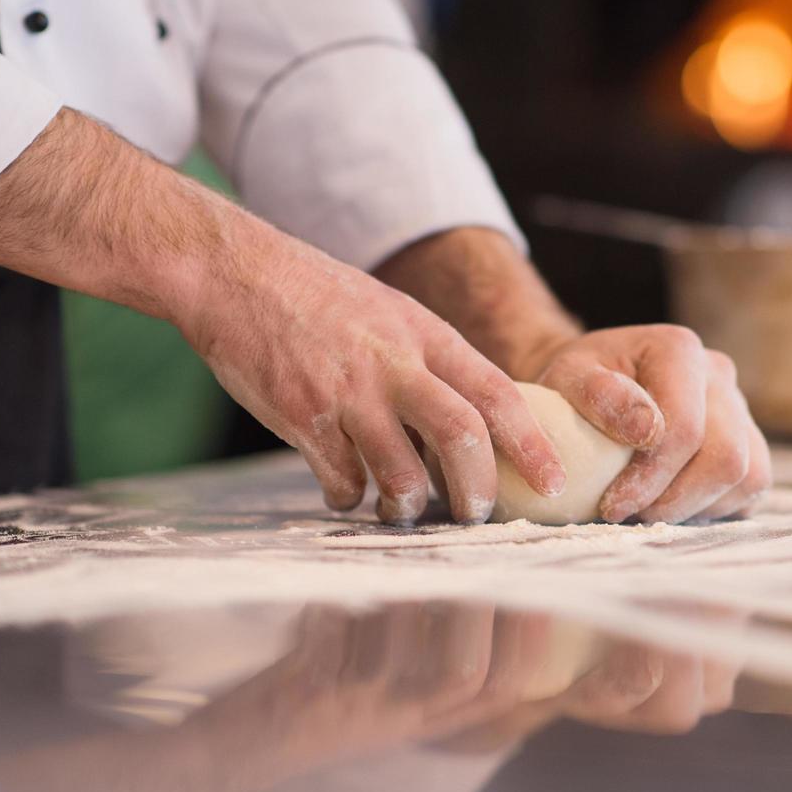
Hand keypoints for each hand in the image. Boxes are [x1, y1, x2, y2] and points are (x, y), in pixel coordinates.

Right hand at [180, 225, 564, 522]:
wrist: (237, 276)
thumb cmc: (319, 299)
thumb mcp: (392, 313)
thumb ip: (432, 363)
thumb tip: (473, 425)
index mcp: (425, 334)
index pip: (498, 394)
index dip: (531, 445)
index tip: (553, 483)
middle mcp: (394, 364)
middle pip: (461, 437)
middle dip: (478, 492)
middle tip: (476, 516)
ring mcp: (348, 393)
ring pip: (402, 474)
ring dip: (409, 505)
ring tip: (403, 508)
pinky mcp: (303, 418)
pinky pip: (343, 482)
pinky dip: (351, 499)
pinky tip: (346, 490)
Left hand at [520, 325, 771, 522]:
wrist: (592, 387)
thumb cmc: (577, 385)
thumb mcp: (565, 378)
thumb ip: (596, 395)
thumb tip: (645, 430)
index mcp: (678, 349)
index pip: (685, 428)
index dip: (651, 477)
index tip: (611, 504)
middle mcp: (718, 374)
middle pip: (725, 457)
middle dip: (674, 499)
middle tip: (630, 513)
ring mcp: (739, 407)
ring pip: (748, 477)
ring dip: (695, 507)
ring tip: (647, 508)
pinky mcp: (748, 441)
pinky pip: (752, 488)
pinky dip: (714, 508)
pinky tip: (671, 502)